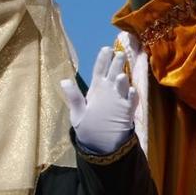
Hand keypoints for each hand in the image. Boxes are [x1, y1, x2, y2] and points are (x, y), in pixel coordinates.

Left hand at [60, 38, 135, 155]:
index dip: (103, 60)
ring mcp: (119, 100)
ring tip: (121, 75)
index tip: (106, 48)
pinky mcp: (126, 111)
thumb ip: (73, 97)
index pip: (99, 71)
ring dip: (123, 80)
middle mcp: (109, 92)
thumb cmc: (88, 128)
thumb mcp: (77, 113)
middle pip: (113, 74)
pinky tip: (131, 91)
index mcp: (96, 90)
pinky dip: (131, 96)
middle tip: (119, 54)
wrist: (100, 146)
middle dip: (117, 64)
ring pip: (123, 86)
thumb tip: (64, 80)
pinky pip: (130, 102)